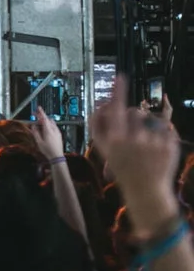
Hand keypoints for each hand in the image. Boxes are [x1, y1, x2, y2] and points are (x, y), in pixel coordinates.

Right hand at [31, 108, 67, 164]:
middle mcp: (54, 130)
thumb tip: (33, 126)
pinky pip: (54, 127)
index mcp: (48, 130)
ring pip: (51, 123)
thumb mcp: (38, 141)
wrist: (57, 156)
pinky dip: (49, 125)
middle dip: (42, 117)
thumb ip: (36, 132)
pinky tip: (45, 129)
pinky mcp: (59, 135)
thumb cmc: (47, 150)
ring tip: (40, 123)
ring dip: (46, 121)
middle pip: (48, 120)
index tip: (39, 108)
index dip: (41, 112)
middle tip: (36, 116)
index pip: (44, 119)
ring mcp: (57, 132)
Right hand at [90, 85, 184, 235]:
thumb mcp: (107, 153)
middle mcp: (125, 141)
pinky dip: (164, 133)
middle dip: (126, 103)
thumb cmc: (125, 171)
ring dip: (148, 123)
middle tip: (126, 95)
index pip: (107, 112)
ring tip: (148, 141)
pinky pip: (166, 127)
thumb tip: (106, 105)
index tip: (120, 79)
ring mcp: (147, 143)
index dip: (114, 93)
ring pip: (147, 117)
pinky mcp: (165, 146)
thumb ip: (104, 130)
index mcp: (109, 142)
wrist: (146, 192)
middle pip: (128, 111)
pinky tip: (160, 147)